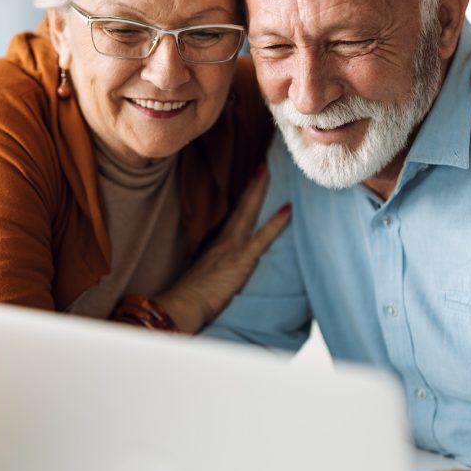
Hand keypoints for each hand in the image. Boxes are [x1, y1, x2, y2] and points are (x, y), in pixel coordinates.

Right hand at [157, 165, 290, 333]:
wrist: (182, 305)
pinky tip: (288, 208)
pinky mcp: (241, 260)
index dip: (242, 200)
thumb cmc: (188, 297)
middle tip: (261, 165)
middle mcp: (224, 241)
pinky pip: (262, 237)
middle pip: (240, 207)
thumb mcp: (201, 278)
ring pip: (248, 213)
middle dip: (252, 186)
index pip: (233, 217)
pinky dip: (276, 222)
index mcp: (215, 245)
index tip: (250, 182)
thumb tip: (215, 268)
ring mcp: (232, 248)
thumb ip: (211, 268)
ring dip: (258, 191)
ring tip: (266, 170)